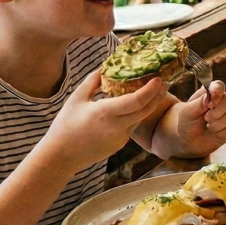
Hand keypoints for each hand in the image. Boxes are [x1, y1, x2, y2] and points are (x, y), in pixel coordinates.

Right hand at [39, 71, 167, 172]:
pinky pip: (132, 127)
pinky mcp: (120, 144)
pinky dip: (136, 115)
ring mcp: (120, 138)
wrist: (61, 156)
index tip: (158, 78)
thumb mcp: (76, 99)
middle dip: (158, 95)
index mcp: (105, 113)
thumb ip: (92, 82)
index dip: (151, 89)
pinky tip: (133, 107)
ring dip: (148, 105)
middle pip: (146, 110)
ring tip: (152, 91)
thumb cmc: (65, 126)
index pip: (136, 101)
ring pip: (140, 118)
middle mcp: (117, 126)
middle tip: (164, 82)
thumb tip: (105, 68)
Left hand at [169, 81, 225, 155]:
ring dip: (219, 123)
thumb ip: (199, 103)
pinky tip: (215, 133)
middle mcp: (221, 101)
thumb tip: (210, 96)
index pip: (219, 85)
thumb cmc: (187, 124)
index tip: (210, 103)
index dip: (217, 91)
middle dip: (217, 111)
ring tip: (208, 126)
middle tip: (206, 118)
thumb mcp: (187, 113)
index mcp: (209, 94)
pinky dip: (224, 131)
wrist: (189, 142)